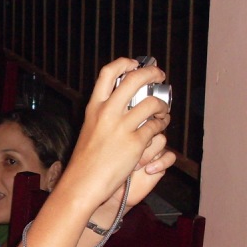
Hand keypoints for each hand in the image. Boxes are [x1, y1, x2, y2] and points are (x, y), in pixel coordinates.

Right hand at [59, 57, 171, 212]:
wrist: (83, 183)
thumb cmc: (86, 160)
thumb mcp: (90, 128)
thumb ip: (104, 112)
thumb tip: (124, 100)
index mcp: (94, 107)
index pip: (108, 72)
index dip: (125, 63)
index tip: (135, 64)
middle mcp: (107, 113)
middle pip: (134, 80)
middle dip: (152, 74)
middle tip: (159, 76)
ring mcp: (122, 127)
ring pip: (152, 103)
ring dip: (162, 105)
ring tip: (163, 110)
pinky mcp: (135, 143)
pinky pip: (155, 127)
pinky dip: (161, 125)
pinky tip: (160, 128)